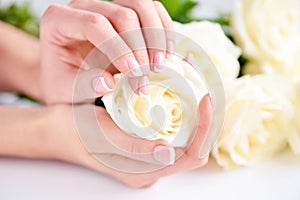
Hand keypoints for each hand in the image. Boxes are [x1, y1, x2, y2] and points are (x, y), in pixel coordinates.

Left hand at [40, 0, 172, 103]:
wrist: (66, 75)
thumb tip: (108, 82)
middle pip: (121, 13)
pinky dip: (163, 30)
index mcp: (59, 21)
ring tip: (159, 64)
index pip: (94, 24)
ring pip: (140, 5)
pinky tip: (166, 53)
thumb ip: (83, 85)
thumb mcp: (66, 90)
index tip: (133, 72)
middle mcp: (83, 6)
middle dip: (139, 47)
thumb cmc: (63, 81)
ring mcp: (105, 5)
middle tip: (146, 76)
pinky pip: (151, 10)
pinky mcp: (123, 11)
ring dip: (155, 35)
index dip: (118, 47)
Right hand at [47, 94, 211, 187]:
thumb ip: (134, 148)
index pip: (192, 155)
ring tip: (195, 86)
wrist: (59, 132)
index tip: (204, 96)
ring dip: (196, 113)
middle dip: (205, 117)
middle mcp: (152, 168)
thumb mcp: (101, 136)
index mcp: (144, 172)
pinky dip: (182, 111)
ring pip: (187, 137)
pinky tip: (179, 92)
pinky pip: (174, 130)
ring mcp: (150, 157)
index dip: (205, 127)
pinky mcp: (146, 145)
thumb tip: (167, 153)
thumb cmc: (76, 133)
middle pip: (195, 145)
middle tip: (203, 86)